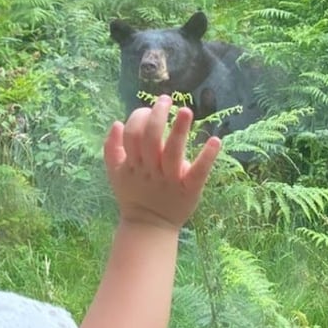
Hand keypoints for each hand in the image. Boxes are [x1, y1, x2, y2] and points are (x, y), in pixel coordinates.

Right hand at [103, 96, 220, 230]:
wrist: (148, 227)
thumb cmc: (133, 195)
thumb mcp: (116, 173)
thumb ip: (112, 149)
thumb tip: (117, 123)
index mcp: (133, 164)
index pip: (132, 134)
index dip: (139, 117)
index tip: (148, 109)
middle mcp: (150, 170)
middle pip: (150, 138)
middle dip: (158, 116)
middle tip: (166, 100)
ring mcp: (169, 180)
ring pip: (172, 152)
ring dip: (180, 130)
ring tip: (186, 111)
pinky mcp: (189, 190)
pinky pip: (198, 173)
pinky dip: (207, 157)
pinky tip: (215, 141)